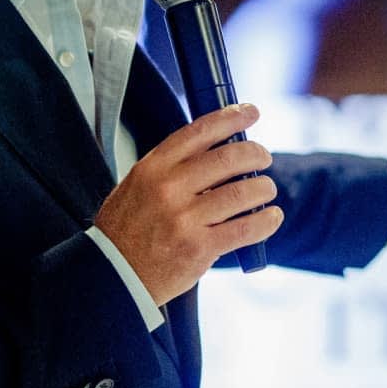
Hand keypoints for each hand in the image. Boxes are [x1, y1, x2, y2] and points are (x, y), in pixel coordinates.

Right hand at [94, 103, 281, 304]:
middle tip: (263, 157)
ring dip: (264, 187)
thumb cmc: (128, 228)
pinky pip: (246, 228)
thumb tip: (218, 146)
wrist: (114, 275)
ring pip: (243, 192)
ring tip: (266, 189)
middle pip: (228, 158)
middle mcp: (168, 189)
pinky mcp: (200, 248)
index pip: (200, 131)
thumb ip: (172, 166)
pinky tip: (272, 216)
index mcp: (152, 168)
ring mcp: (184, 219)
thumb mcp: (138, 185)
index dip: (231, 118)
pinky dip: (266, 220)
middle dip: (255, 153)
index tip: (251, 112)